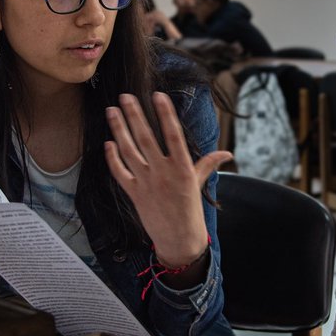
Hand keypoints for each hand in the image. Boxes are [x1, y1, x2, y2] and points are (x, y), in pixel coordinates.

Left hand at [104, 92, 229, 267]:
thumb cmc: (190, 211)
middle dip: (134, 115)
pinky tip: (108, 142)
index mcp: (183, 167)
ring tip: (112, 111)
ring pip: (129, 151)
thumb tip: (226, 153)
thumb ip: (207, 164)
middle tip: (125, 96)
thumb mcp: (199, 184)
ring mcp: (147, 183)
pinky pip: (120, 172)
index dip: (165, 114)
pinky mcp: (134, 194)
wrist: (179, 240)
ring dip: (119, 129)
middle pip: (146, 138)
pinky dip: (113, 157)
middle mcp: (164, 172)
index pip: (173, 134)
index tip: (158, 95)